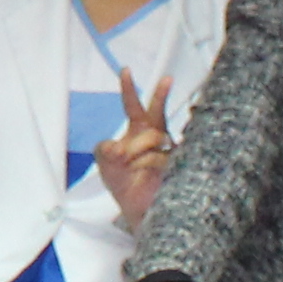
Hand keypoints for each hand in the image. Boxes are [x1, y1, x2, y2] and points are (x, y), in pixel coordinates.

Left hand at [92, 69, 182, 228]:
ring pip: (153, 137)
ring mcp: (169, 149)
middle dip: (159, 96)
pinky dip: (146, 163)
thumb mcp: (106, 165)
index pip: (133, 106)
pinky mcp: (178, 164)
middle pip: (156, 112)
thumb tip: (114, 145)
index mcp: (139, 132)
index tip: (125, 70)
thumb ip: (104, 150)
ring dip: (136, 151)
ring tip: (131, 165)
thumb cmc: (125, 184)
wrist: (140, 211)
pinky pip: (160, 156)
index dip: (128, 89)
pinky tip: (143, 172)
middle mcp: (156, 136)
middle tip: (167, 79)